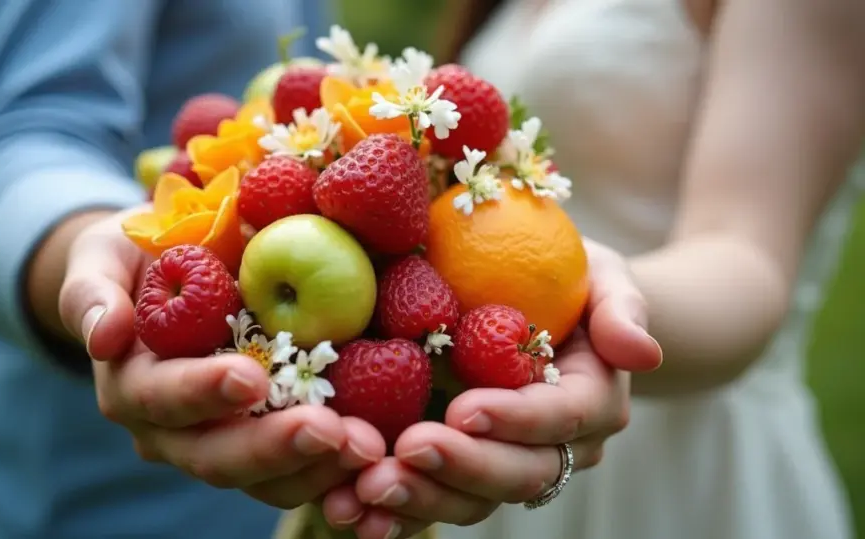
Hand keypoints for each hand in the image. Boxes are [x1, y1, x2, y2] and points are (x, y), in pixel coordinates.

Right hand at [57, 209, 386, 508]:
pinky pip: (297, 470)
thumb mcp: (101, 259)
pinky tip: (377, 453)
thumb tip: (103, 336)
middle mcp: (172, 430)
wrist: (164, 279)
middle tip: (330, 431)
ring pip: (263, 478)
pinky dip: (335, 469)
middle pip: (217, 457)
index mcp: (133, 388)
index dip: (203, 393)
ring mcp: (220, 442)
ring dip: (315, 469)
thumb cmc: (135, 259)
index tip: (249, 377)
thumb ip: (93, 293)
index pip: (164, 399)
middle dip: (273, 448)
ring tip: (366, 448)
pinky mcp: (264, 440)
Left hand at [319, 239, 661, 538]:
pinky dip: (395, 513)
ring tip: (367, 490)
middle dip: (463, 468)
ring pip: (475, 500)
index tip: (465, 409)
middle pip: (519, 474)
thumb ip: (623, 309)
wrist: (545, 306)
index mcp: (591, 402)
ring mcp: (508, 464)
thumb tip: (644, 353)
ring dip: (422, 500)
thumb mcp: (604, 276)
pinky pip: (436, 500)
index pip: (561, 419)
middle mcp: (557, 447)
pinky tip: (348, 510)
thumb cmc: (572, 279)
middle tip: (408, 452)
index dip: (516, 420)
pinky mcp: (464, 470)